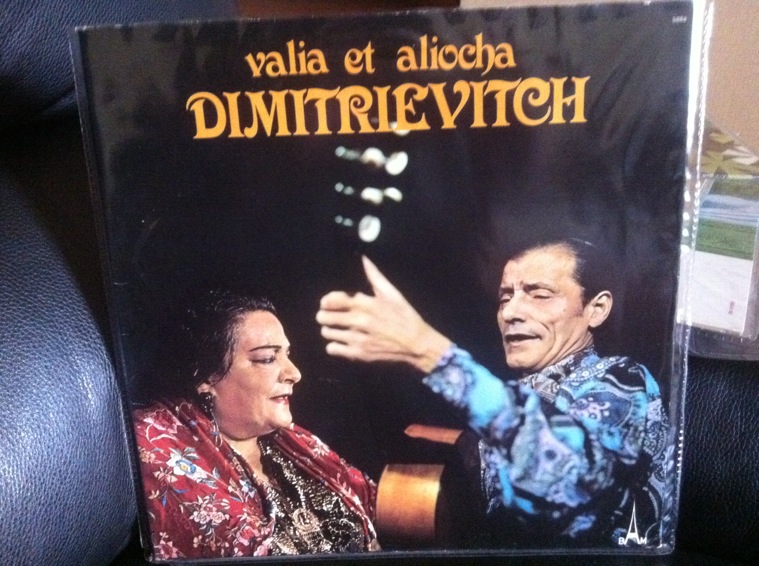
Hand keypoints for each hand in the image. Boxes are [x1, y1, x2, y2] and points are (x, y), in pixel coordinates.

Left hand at [316, 256, 451, 372]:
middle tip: (326, 316)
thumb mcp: (392, 294)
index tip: (326, 303)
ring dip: (328, 330)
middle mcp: (360, 321)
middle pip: (325, 317)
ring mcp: (359, 338)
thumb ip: (374, 276)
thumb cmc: (405, 316)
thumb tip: (364, 258)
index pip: (333, 299)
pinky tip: (340, 342)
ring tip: (333, 329)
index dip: (326, 301)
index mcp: (366, 303)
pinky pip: (333, 349)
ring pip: (327, 333)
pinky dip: (334, 346)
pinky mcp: (359, 354)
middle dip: (323, 315)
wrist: (417, 344)